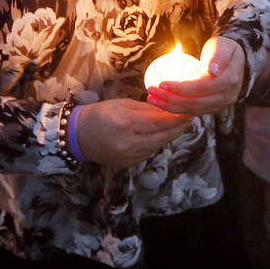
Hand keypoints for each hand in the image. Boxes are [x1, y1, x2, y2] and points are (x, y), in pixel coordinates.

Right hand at [74, 98, 191, 167]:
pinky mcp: (129, 164)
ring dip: (169, 135)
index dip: (177, 117)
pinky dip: (157, 143)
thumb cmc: (101, 114)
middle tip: (190, 118)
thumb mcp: (123, 104)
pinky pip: (149, 152)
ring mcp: (129, 156)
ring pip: (158, 145)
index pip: (160, 122)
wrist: (79, 136)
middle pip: (164, 137)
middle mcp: (130, 143)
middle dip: (179, 128)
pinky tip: (160, 134)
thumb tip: (170, 110)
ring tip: (178, 124)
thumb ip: (148, 109)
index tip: (189, 110)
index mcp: (127, 124)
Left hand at [147, 37, 245, 115]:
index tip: (161, 83)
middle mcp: (227, 97)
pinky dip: (175, 108)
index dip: (181, 87)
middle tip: (150, 91)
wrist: (231, 61)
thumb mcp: (222, 46)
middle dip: (170, 98)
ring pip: (192, 110)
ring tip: (152, 98)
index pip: (201, 87)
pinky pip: (192, 111)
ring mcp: (220, 105)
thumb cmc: (223, 49)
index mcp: (230, 80)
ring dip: (170, 106)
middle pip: (195, 102)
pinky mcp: (212, 109)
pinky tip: (162, 103)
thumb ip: (218, 56)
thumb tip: (212, 71)